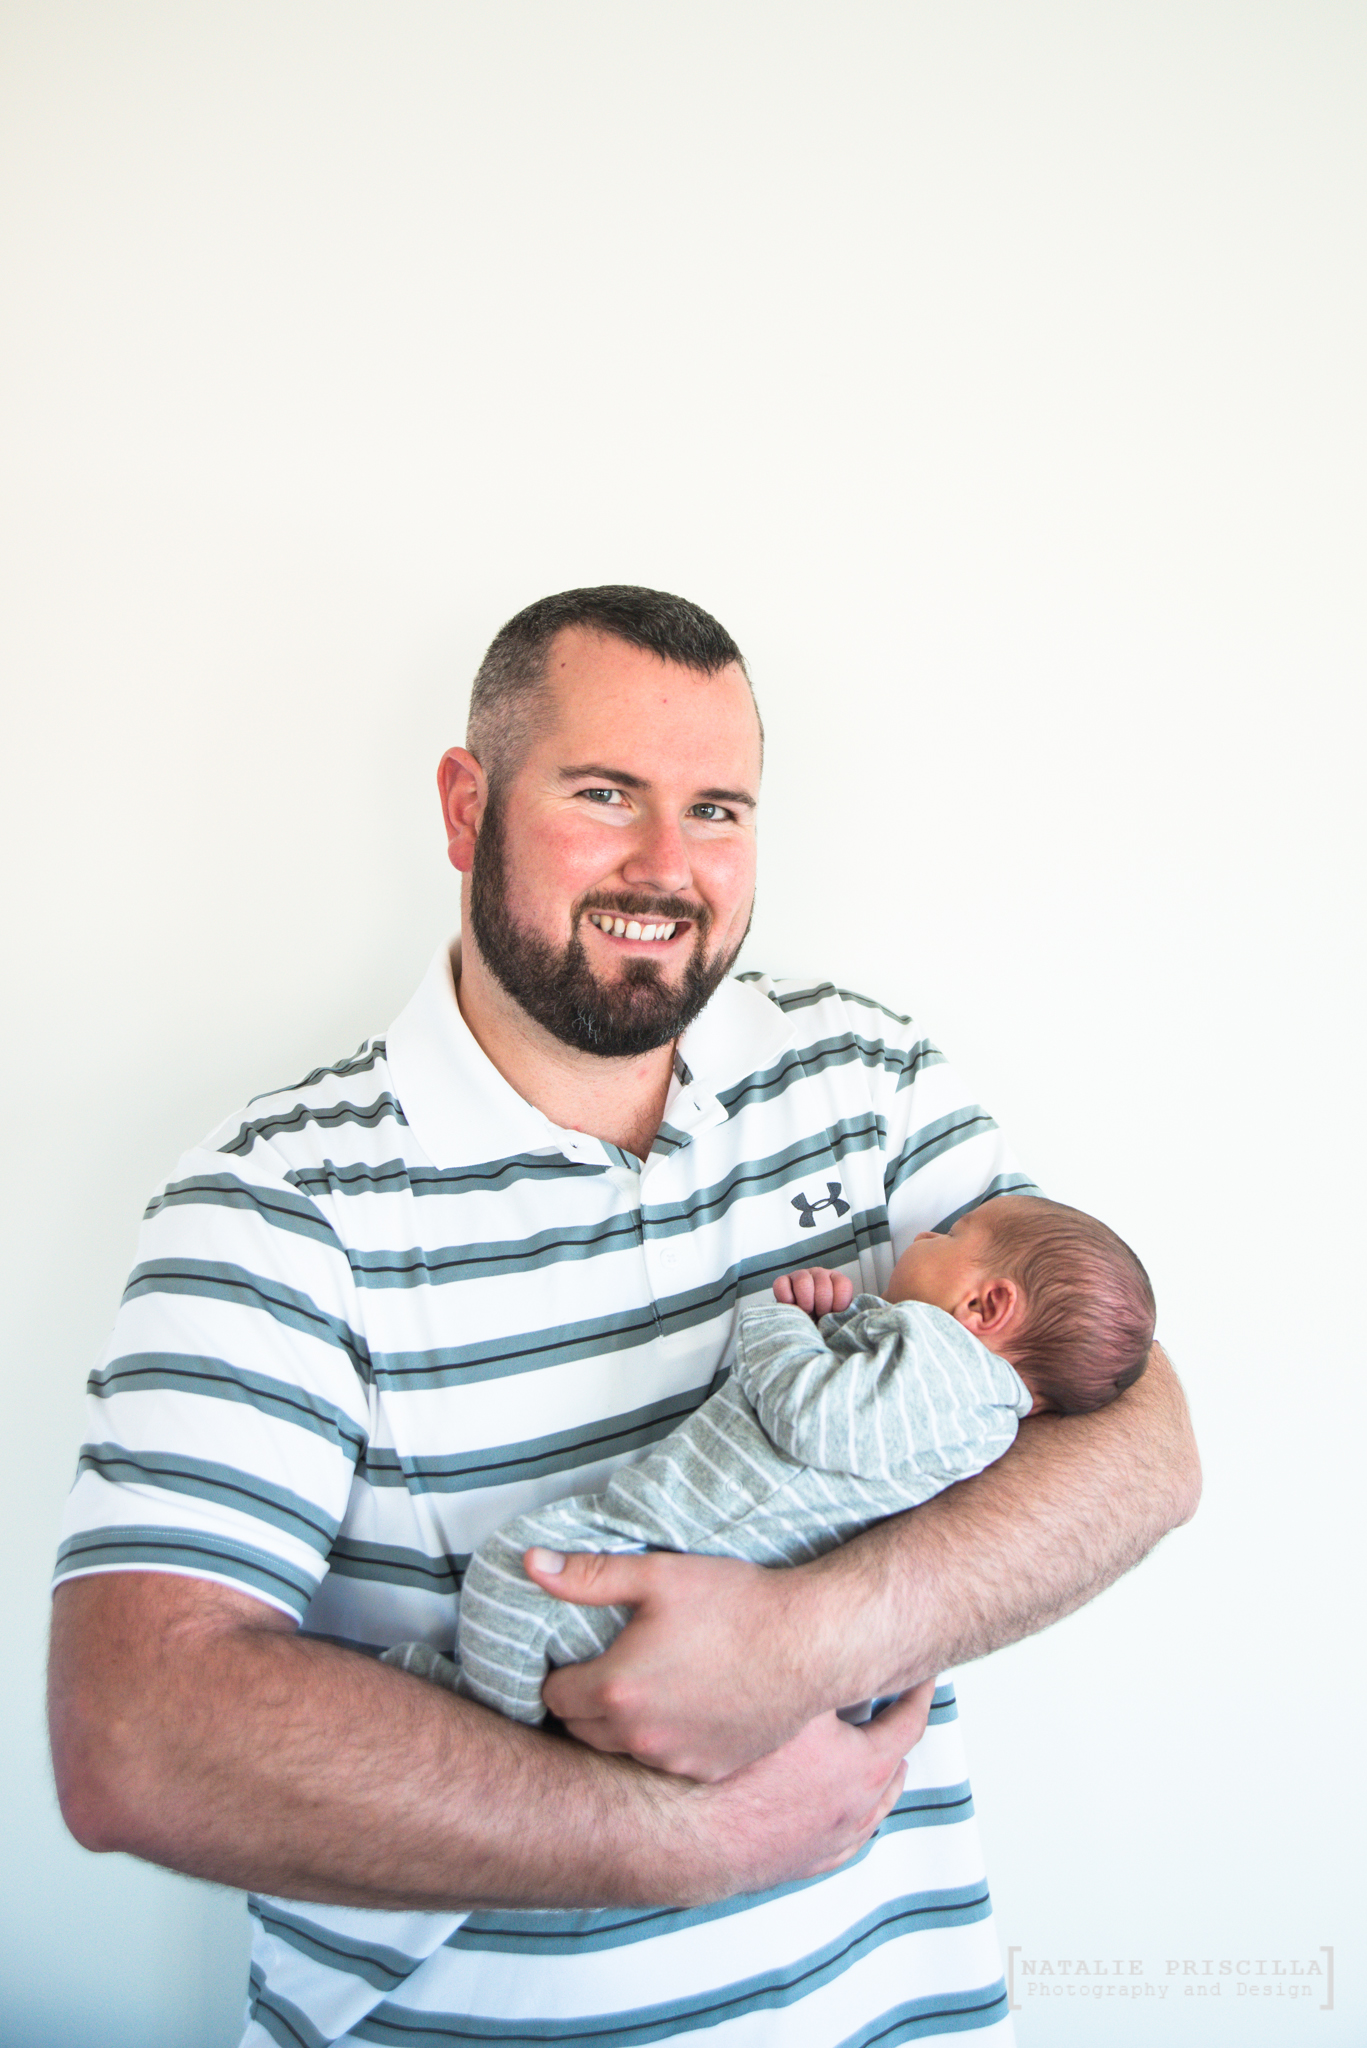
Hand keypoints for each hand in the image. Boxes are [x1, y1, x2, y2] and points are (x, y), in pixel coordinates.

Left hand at [525, 1546, 926, 1780]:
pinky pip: (666, 1763)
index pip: (552, 1696)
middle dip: (586, 1700)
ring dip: (623, 1725)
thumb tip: (531, 1565)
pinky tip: (688, 1706)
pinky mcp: (709, 1770)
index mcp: (615, 1689)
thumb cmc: (737, 1605)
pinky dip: (665, 1741)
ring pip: (619, 1750)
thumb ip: (588, 1575)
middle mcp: (638, 1736)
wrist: (809, 1644)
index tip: (580, 1654)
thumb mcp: (658, 1575)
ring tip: (650, 1684)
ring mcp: (674, 1760)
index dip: (562, 1672)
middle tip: (612, 1665)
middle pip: (580, 1729)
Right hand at [679, 1690, 933, 1894]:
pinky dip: (853, 1823)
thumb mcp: (786, 1698)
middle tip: (899, 1710)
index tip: (925, 1675)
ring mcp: (831, 1839)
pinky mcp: (803, 1861)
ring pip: (873, 1810)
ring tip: (879, 1759)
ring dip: (880, 1781)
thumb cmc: (737, 1769)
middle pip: (894, 1766)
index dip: (919, 1692)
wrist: (691, 1830)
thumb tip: (834, 1634)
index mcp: (862, 1767)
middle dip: (899, 1734)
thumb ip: (816, 1670)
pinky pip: (844, 1844)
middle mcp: (856, 1808)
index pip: (909, 1722)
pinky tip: (846, 1814)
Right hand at [772, 1266, 854, 1317]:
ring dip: (805, 1303)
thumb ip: (844, 1315)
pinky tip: (793, 1307)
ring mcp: (800, 1275)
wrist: (801, 1325)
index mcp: (836, 1280)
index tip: (832, 1314)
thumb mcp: (837, 1317)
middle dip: (821, 1307)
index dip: (838, 1305)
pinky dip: (787, 1300)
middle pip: (823, 1286)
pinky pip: (782, 1285)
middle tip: (819, 1316)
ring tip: (806, 1313)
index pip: (843, 1286)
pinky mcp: (782, 1281)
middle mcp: (819, 1274)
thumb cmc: (822, 1321)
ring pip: (803, 1282)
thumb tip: (849, 1319)